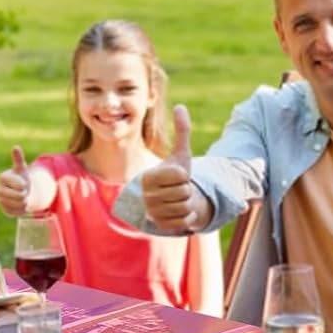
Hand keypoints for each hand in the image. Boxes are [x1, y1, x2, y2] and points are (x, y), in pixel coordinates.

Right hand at [0, 146, 32, 216]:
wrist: (22, 191)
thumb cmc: (21, 177)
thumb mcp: (21, 168)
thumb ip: (18, 159)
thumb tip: (15, 147)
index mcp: (2, 177)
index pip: (19, 185)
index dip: (24, 185)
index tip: (22, 182)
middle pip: (18, 196)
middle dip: (25, 194)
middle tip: (23, 190)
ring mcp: (0, 200)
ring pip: (19, 205)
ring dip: (24, 202)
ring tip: (21, 197)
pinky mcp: (4, 210)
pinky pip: (17, 212)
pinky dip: (22, 209)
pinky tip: (20, 204)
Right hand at [140, 106, 208, 232]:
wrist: (172, 199)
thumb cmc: (176, 175)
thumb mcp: (181, 154)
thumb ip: (182, 131)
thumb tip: (180, 106)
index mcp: (147, 176)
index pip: (180, 176)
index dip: (184, 175)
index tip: (177, 176)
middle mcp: (145, 196)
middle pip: (184, 193)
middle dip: (186, 191)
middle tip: (177, 190)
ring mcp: (151, 212)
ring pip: (185, 207)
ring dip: (187, 204)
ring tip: (177, 200)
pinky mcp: (159, 226)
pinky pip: (184, 221)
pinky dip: (187, 217)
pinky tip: (178, 212)